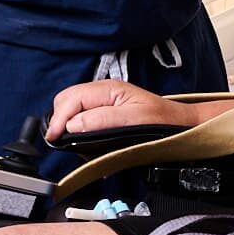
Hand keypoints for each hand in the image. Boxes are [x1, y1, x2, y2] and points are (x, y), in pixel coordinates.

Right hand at [45, 80, 197, 139]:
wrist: (180, 124)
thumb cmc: (163, 121)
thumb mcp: (135, 120)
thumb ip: (103, 120)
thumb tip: (73, 125)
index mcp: (109, 89)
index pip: (72, 98)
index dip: (59, 118)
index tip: (54, 137)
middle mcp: (103, 92)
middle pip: (67, 100)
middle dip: (60, 120)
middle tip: (64, 142)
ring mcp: (103, 101)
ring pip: (71, 109)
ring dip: (68, 127)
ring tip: (77, 145)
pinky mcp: (105, 113)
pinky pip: (82, 118)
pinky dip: (78, 132)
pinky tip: (87, 145)